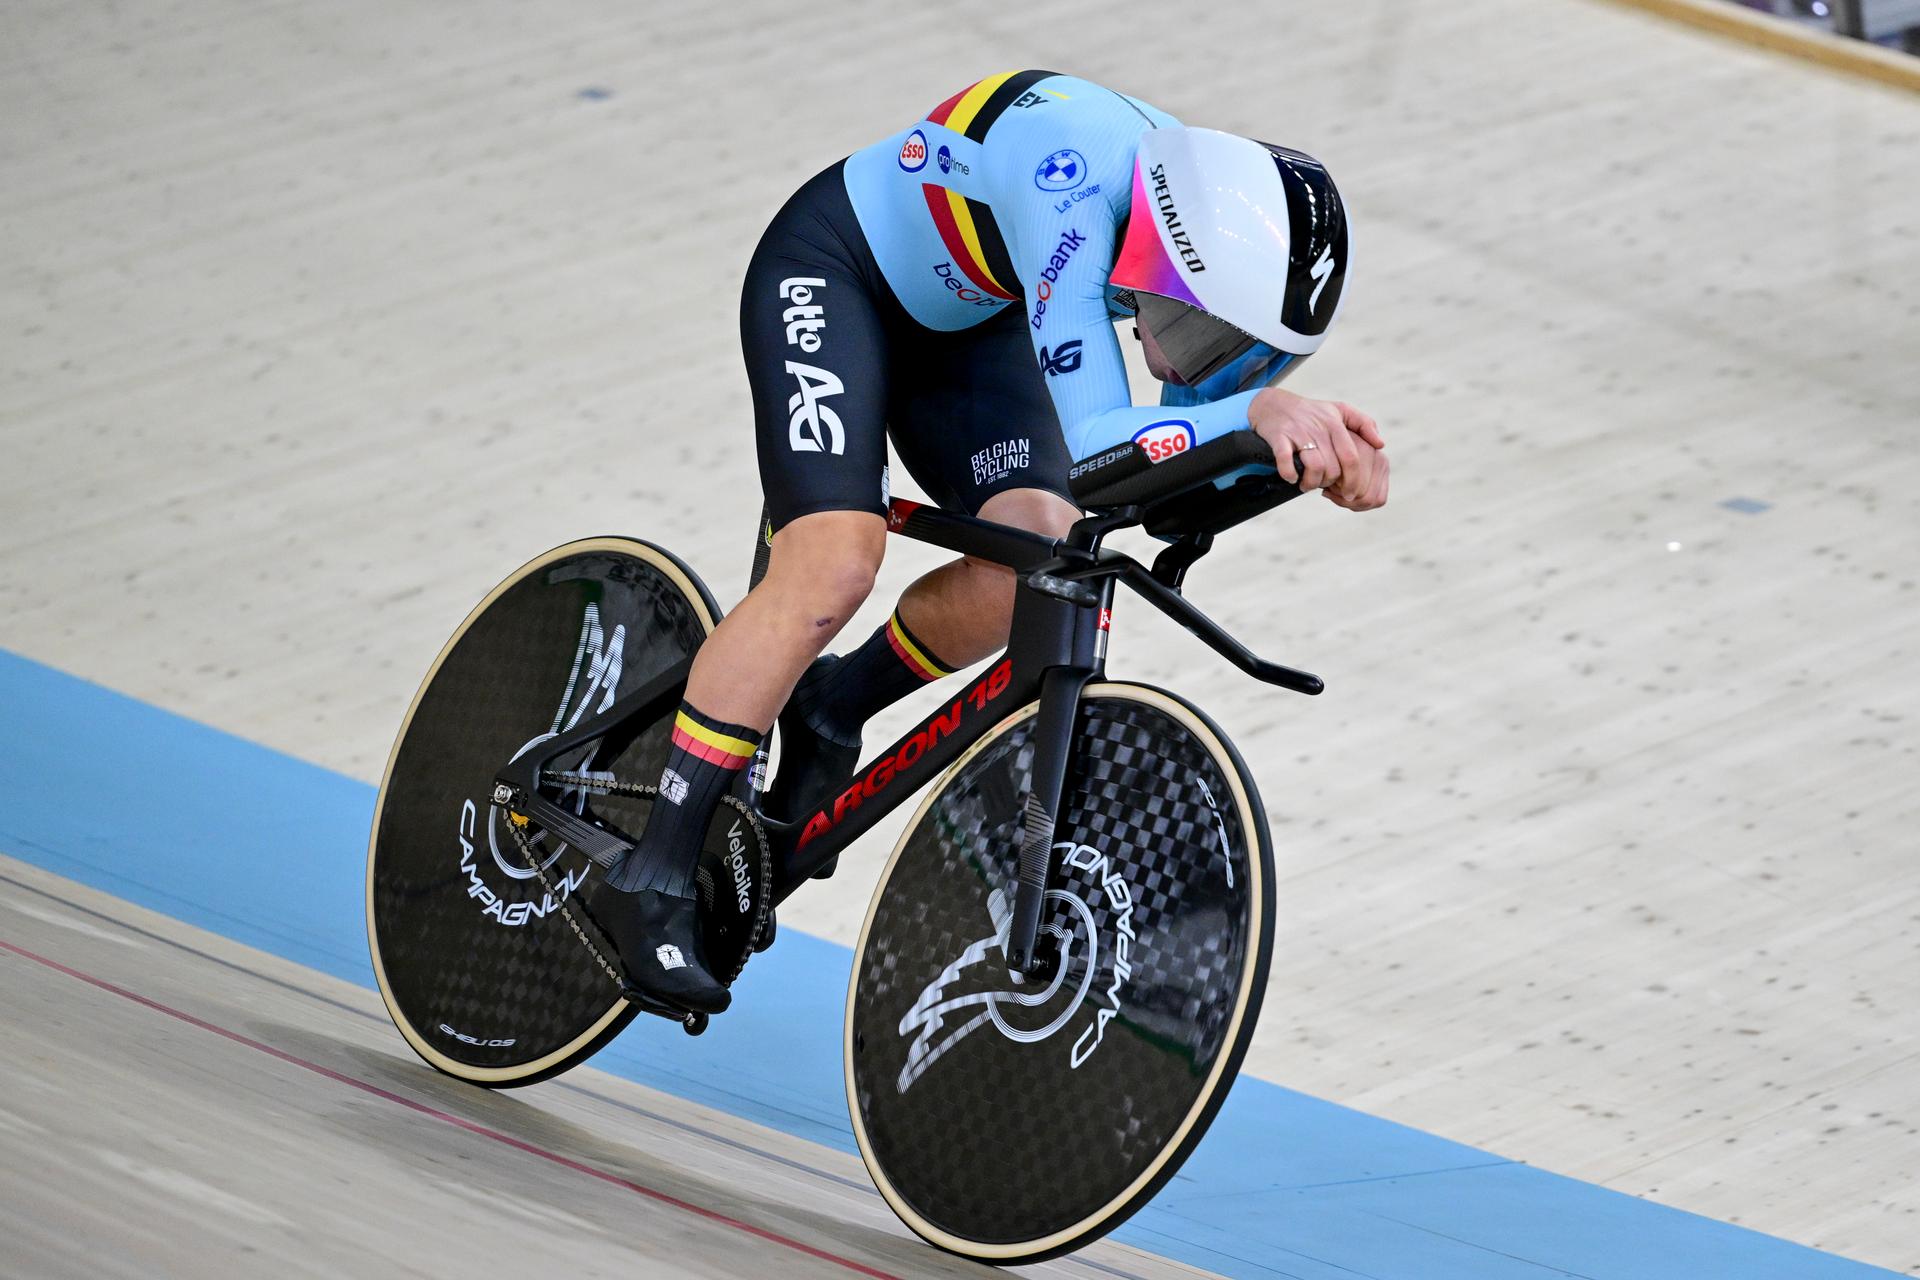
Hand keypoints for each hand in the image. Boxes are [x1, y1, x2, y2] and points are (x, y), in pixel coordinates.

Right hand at [1248, 388, 1387, 511]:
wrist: (1275, 404)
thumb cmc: (1312, 412)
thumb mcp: (1340, 411)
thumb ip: (1364, 424)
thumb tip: (1381, 444)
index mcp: (1336, 424)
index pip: (1351, 458)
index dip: (1353, 480)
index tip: (1351, 495)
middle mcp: (1319, 428)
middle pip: (1332, 468)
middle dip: (1330, 484)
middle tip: (1324, 487)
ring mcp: (1298, 432)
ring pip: (1314, 467)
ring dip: (1311, 483)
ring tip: (1307, 485)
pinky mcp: (1279, 436)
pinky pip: (1286, 460)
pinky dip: (1289, 474)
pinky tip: (1291, 478)